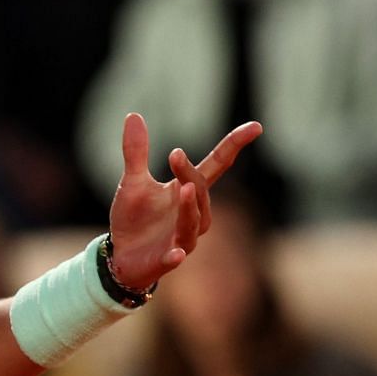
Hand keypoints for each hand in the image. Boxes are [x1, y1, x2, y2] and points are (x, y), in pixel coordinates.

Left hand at [106, 112, 261, 289]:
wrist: (121, 255)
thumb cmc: (134, 218)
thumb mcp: (131, 181)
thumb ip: (136, 152)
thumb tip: (133, 115)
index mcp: (187, 191)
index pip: (217, 166)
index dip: (234, 146)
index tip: (255, 127)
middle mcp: (193, 214)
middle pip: (202, 192)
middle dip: (190, 174)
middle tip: (175, 154)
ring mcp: (182, 238)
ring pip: (195, 223)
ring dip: (191, 208)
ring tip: (184, 189)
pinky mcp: (166, 259)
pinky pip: (176, 257)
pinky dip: (176, 255)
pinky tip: (176, 254)